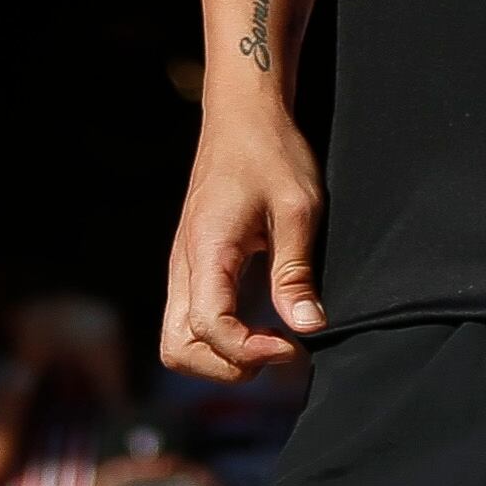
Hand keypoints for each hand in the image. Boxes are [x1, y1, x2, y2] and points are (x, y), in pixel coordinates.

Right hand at [160, 100, 326, 380]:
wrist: (242, 118)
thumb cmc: (272, 153)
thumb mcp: (299, 208)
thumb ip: (296, 271)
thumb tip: (308, 326)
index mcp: (206, 251)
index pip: (209, 326)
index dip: (249, 349)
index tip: (292, 345)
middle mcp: (183, 266)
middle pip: (178, 349)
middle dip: (227, 367)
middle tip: (281, 350)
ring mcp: (182, 269)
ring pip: (177, 341)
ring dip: (220, 358)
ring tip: (272, 343)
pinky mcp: (190, 268)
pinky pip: (188, 321)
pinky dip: (217, 339)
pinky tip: (260, 327)